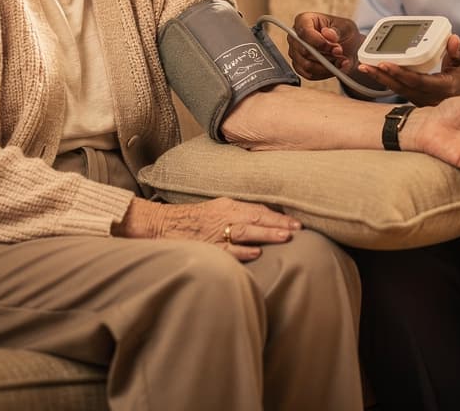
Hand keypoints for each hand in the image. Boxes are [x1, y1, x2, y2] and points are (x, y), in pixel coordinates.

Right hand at [115, 196, 301, 261]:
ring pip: (245, 231)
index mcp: (228, 206)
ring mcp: (216, 232)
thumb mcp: (217, 209)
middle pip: (256, 218)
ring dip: (266, 234)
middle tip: (298, 229)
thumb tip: (266, 220)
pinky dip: (242, 250)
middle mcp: (224, 217)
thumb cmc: (193, 219)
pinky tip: (256, 252)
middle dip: (278, 224)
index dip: (278, 216)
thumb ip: (239, 214)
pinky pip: (227, 249)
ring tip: (284, 237)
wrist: (161, 224)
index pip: (258, 210)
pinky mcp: (207, 246)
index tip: (297, 222)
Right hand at [287, 11, 363, 80]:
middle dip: (325, 56)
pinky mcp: (299, 67)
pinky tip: (335, 67)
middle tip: (340, 54)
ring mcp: (295, 52)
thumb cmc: (344, 33)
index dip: (319, 42)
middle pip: (304, 51)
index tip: (335, 47)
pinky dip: (325, 73)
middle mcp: (295, 36)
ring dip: (327, 66)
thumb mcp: (346, 27)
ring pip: (307, 65)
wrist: (347, 47)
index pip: (304, 32)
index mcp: (304, 20)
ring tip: (341, 61)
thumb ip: (337, 31)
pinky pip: (309, 75)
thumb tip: (328, 34)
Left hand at [358, 35, 459, 105]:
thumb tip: (452, 39)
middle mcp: (431, 98)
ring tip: (363, 67)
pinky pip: (400, 90)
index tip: (384, 63)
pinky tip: (374, 71)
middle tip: (364, 65)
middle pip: (402, 88)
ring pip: (398, 91)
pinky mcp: (418, 99)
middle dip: (382, 77)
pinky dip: (387, 81)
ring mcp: (423, 101)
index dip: (400, 73)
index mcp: (444, 88)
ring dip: (381, 79)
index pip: (417, 81)